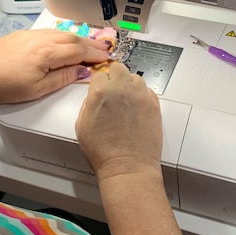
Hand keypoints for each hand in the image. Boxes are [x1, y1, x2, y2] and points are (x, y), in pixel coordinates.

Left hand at [0, 29, 110, 104]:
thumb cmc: (1, 84)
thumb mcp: (37, 89)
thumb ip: (62, 78)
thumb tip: (81, 72)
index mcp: (47, 52)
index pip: (79, 51)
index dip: (95, 55)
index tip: (107, 58)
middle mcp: (41, 39)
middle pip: (74, 39)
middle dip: (91, 44)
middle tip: (105, 50)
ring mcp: (31, 35)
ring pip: (63, 33)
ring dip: (79, 39)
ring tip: (90, 46)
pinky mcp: (23, 35)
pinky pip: (51, 32)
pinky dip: (65, 37)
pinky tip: (67, 42)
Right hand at [76, 62, 162, 182]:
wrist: (128, 166)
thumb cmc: (105, 152)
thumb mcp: (82, 125)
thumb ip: (87, 103)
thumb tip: (94, 96)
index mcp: (100, 92)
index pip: (99, 74)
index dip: (99, 83)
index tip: (100, 88)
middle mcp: (121, 89)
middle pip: (118, 68)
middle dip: (114, 77)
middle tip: (113, 91)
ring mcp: (140, 95)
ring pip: (135, 77)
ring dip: (129, 85)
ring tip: (126, 101)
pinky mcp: (153, 104)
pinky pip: (147, 90)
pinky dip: (141, 95)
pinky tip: (136, 108)